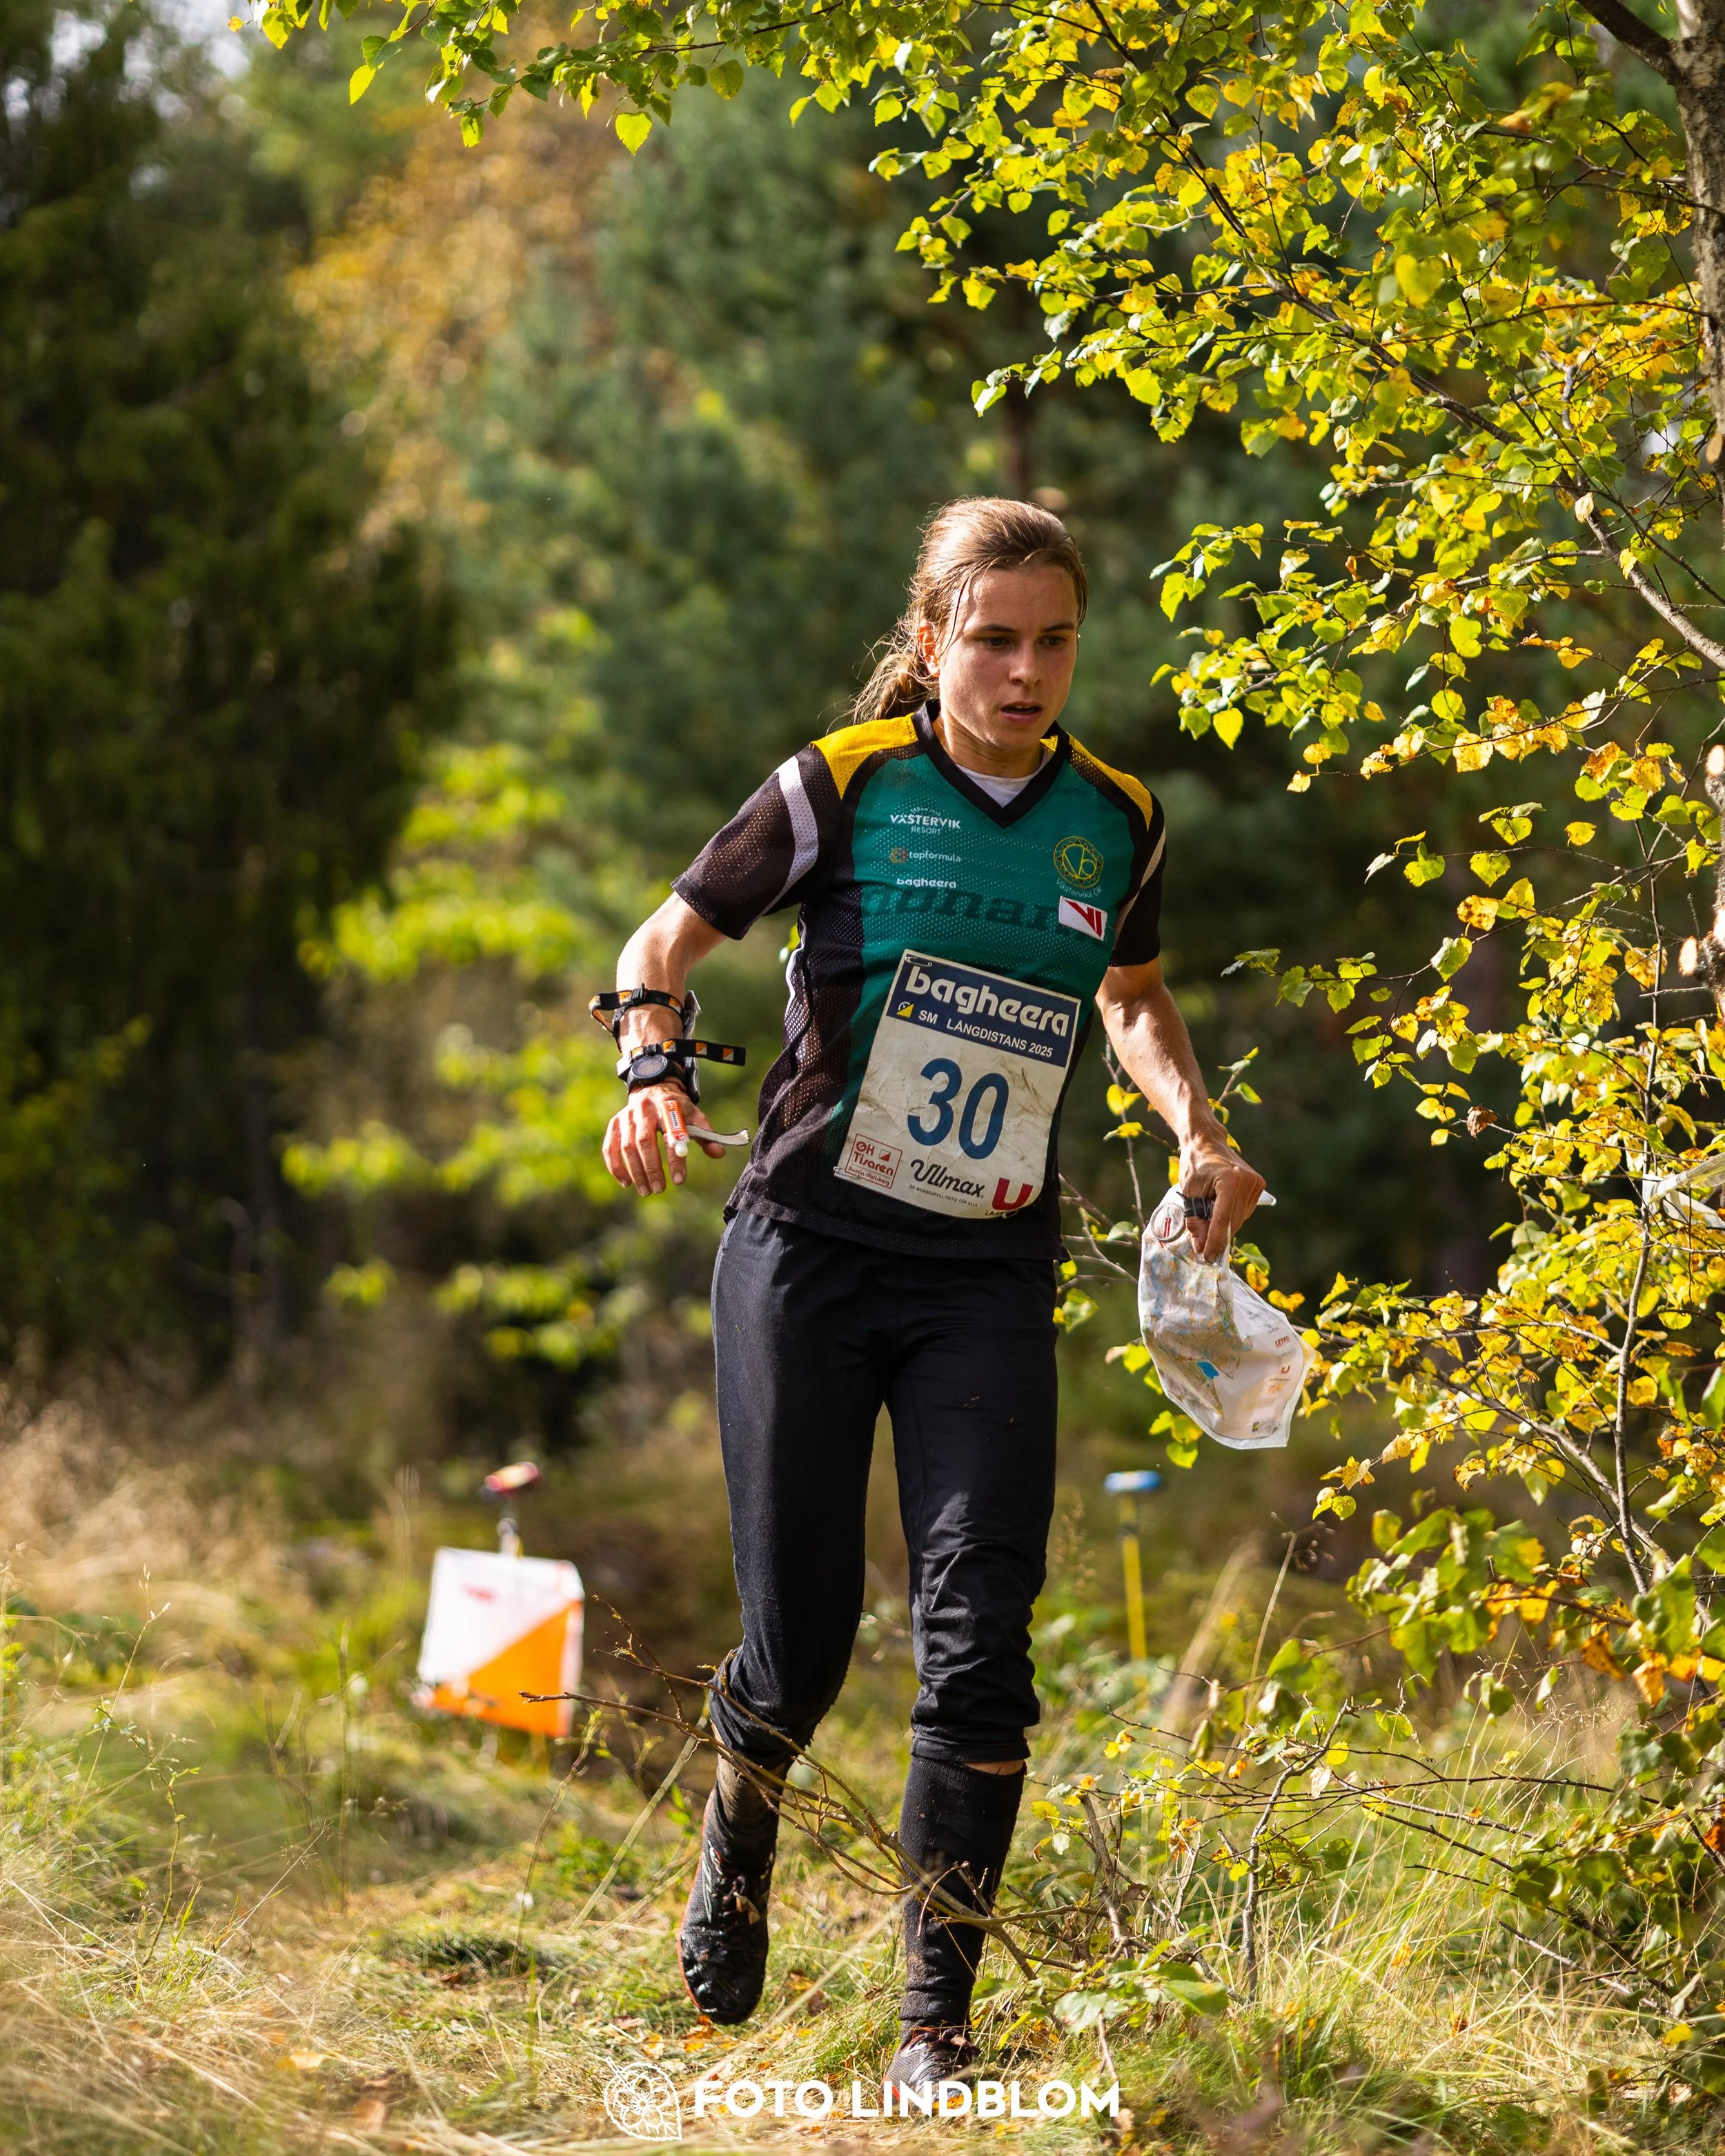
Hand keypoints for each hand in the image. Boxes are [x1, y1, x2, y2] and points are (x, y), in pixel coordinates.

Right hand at [602, 1083, 727, 1194]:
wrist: (653, 1088)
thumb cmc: (677, 1108)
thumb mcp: (694, 1116)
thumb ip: (705, 1134)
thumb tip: (718, 1153)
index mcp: (668, 1105)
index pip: (671, 1133)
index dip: (675, 1158)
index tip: (679, 1180)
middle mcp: (645, 1108)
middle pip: (645, 1141)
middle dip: (652, 1168)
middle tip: (660, 1189)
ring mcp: (627, 1116)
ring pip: (627, 1147)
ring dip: (636, 1172)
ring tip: (647, 1190)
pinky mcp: (615, 1123)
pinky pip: (610, 1147)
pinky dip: (616, 1167)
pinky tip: (626, 1183)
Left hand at [1179, 1133, 1265, 1261]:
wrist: (1206, 1142)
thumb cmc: (1194, 1165)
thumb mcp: (1189, 1194)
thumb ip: (1196, 1222)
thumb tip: (1202, 1249)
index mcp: (1230, 1180)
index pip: (1223, 1220)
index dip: (1214, 1241)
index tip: (1207, 1257)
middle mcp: (1247, 1181)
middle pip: (1233, 1222)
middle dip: (1218, 1236)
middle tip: (1204, 1247)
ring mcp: (1256, 1183)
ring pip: (1240, 1219)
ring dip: (1225, 1225)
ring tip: (1209, 1213)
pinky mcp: (1259, 1184)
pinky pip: (1245, 1210)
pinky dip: (1232, 1215)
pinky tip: (1220, 1205)